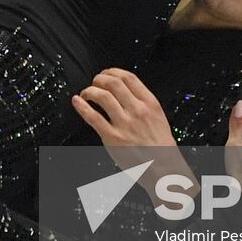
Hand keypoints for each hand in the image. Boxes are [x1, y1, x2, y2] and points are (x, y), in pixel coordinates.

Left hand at [72, 68, 195, 205]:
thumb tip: (125, 92)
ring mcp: (124, 124)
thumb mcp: (158, 117)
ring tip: (86, 93)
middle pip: (113, 83)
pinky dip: (82, 107)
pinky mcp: (112, 138)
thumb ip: (143, 104)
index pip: (129, 77)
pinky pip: (93, 117)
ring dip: (90, 90)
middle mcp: (137, 110)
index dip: (113, 71)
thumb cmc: (161, 146)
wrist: (164, 168)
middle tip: (94, 82)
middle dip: (100, 78)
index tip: (106, 73)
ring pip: (102, 96)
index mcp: (149, 103)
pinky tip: (77, 101)